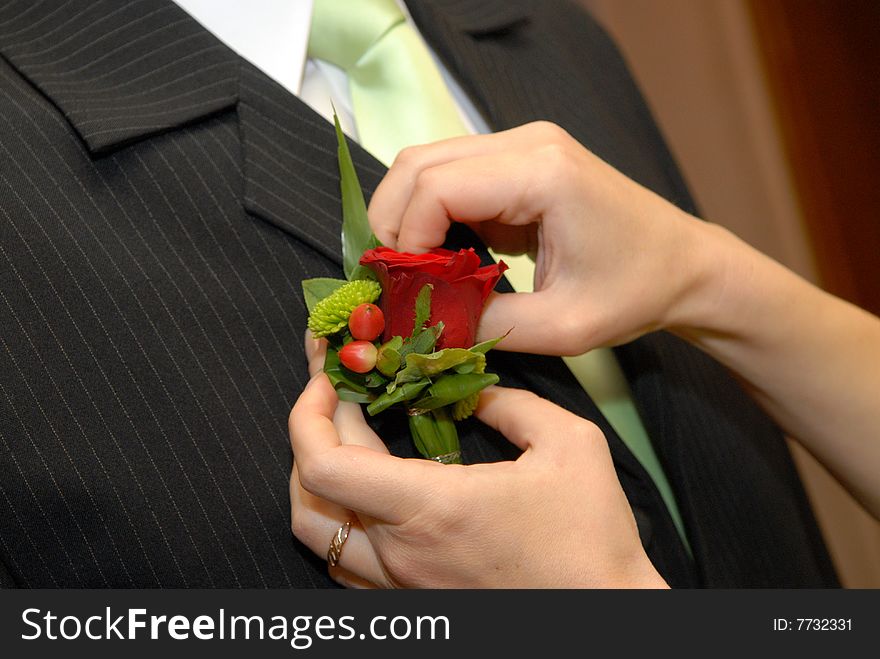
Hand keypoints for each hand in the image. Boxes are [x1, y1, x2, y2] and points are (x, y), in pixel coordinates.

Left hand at [289, 337, 667, 587]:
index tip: (326, 381)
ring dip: (318, 481)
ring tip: (348, 439)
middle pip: (310, 496)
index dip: (307, 415)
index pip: (324, 466)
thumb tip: (474, 391)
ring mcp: (401, 587)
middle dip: (316, 432)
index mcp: (430, 509)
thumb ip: (514, 404)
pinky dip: (341, 520)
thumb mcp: (570, 444)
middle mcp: (400, 555)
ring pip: (318, 537)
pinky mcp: (412, 604)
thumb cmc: (591, 538)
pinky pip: (347, 565)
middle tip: (345, 395)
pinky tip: (369, 494)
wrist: (605, 617)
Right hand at [368, 121, 721, 354]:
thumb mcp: (561, 328)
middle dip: (391, 223)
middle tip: (396, 281)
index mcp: (543, 172)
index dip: (405, 239)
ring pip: (426, 164)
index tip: (409, 289)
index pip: (437, 186)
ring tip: (417, 272)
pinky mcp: (517, 159)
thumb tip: (423, 323)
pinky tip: (442, 256)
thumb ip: (486, 325)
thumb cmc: (636, 293)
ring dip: (407, 216)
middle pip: (418, 163)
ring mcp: (521, 143)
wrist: (683, 264)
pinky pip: (450, 175)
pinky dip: (431, 214)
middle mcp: (526, 141)